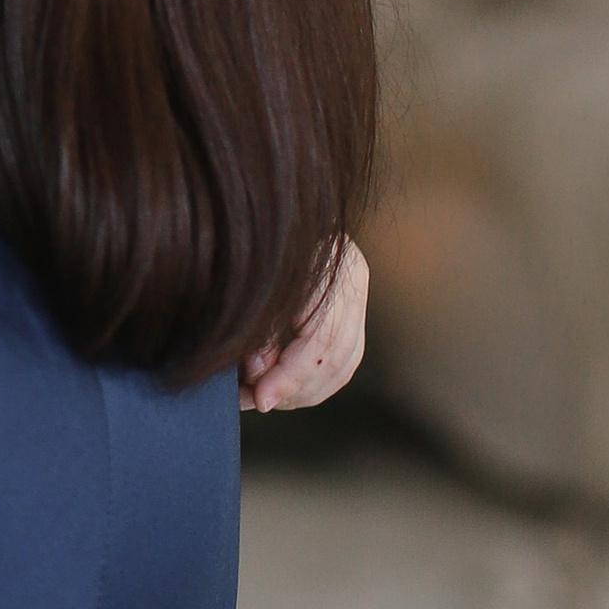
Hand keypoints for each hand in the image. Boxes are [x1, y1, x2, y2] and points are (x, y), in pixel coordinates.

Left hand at [240, 237, 369, 412]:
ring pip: (342, 366)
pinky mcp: (354, 311)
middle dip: (293, 389)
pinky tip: (283, 390)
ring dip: (302, 392)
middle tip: (255, 401)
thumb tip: (257, 377)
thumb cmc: (250, 241)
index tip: (260, 399)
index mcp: (331, 264)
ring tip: (262, 396)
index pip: (321, 339)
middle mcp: (353, 278)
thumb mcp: (253, 282)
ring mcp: (358, 294)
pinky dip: (313, 384)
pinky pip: (342, 363)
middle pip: (335, 357)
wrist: (272, 207)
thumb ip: (259, 329)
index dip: (290, 376)